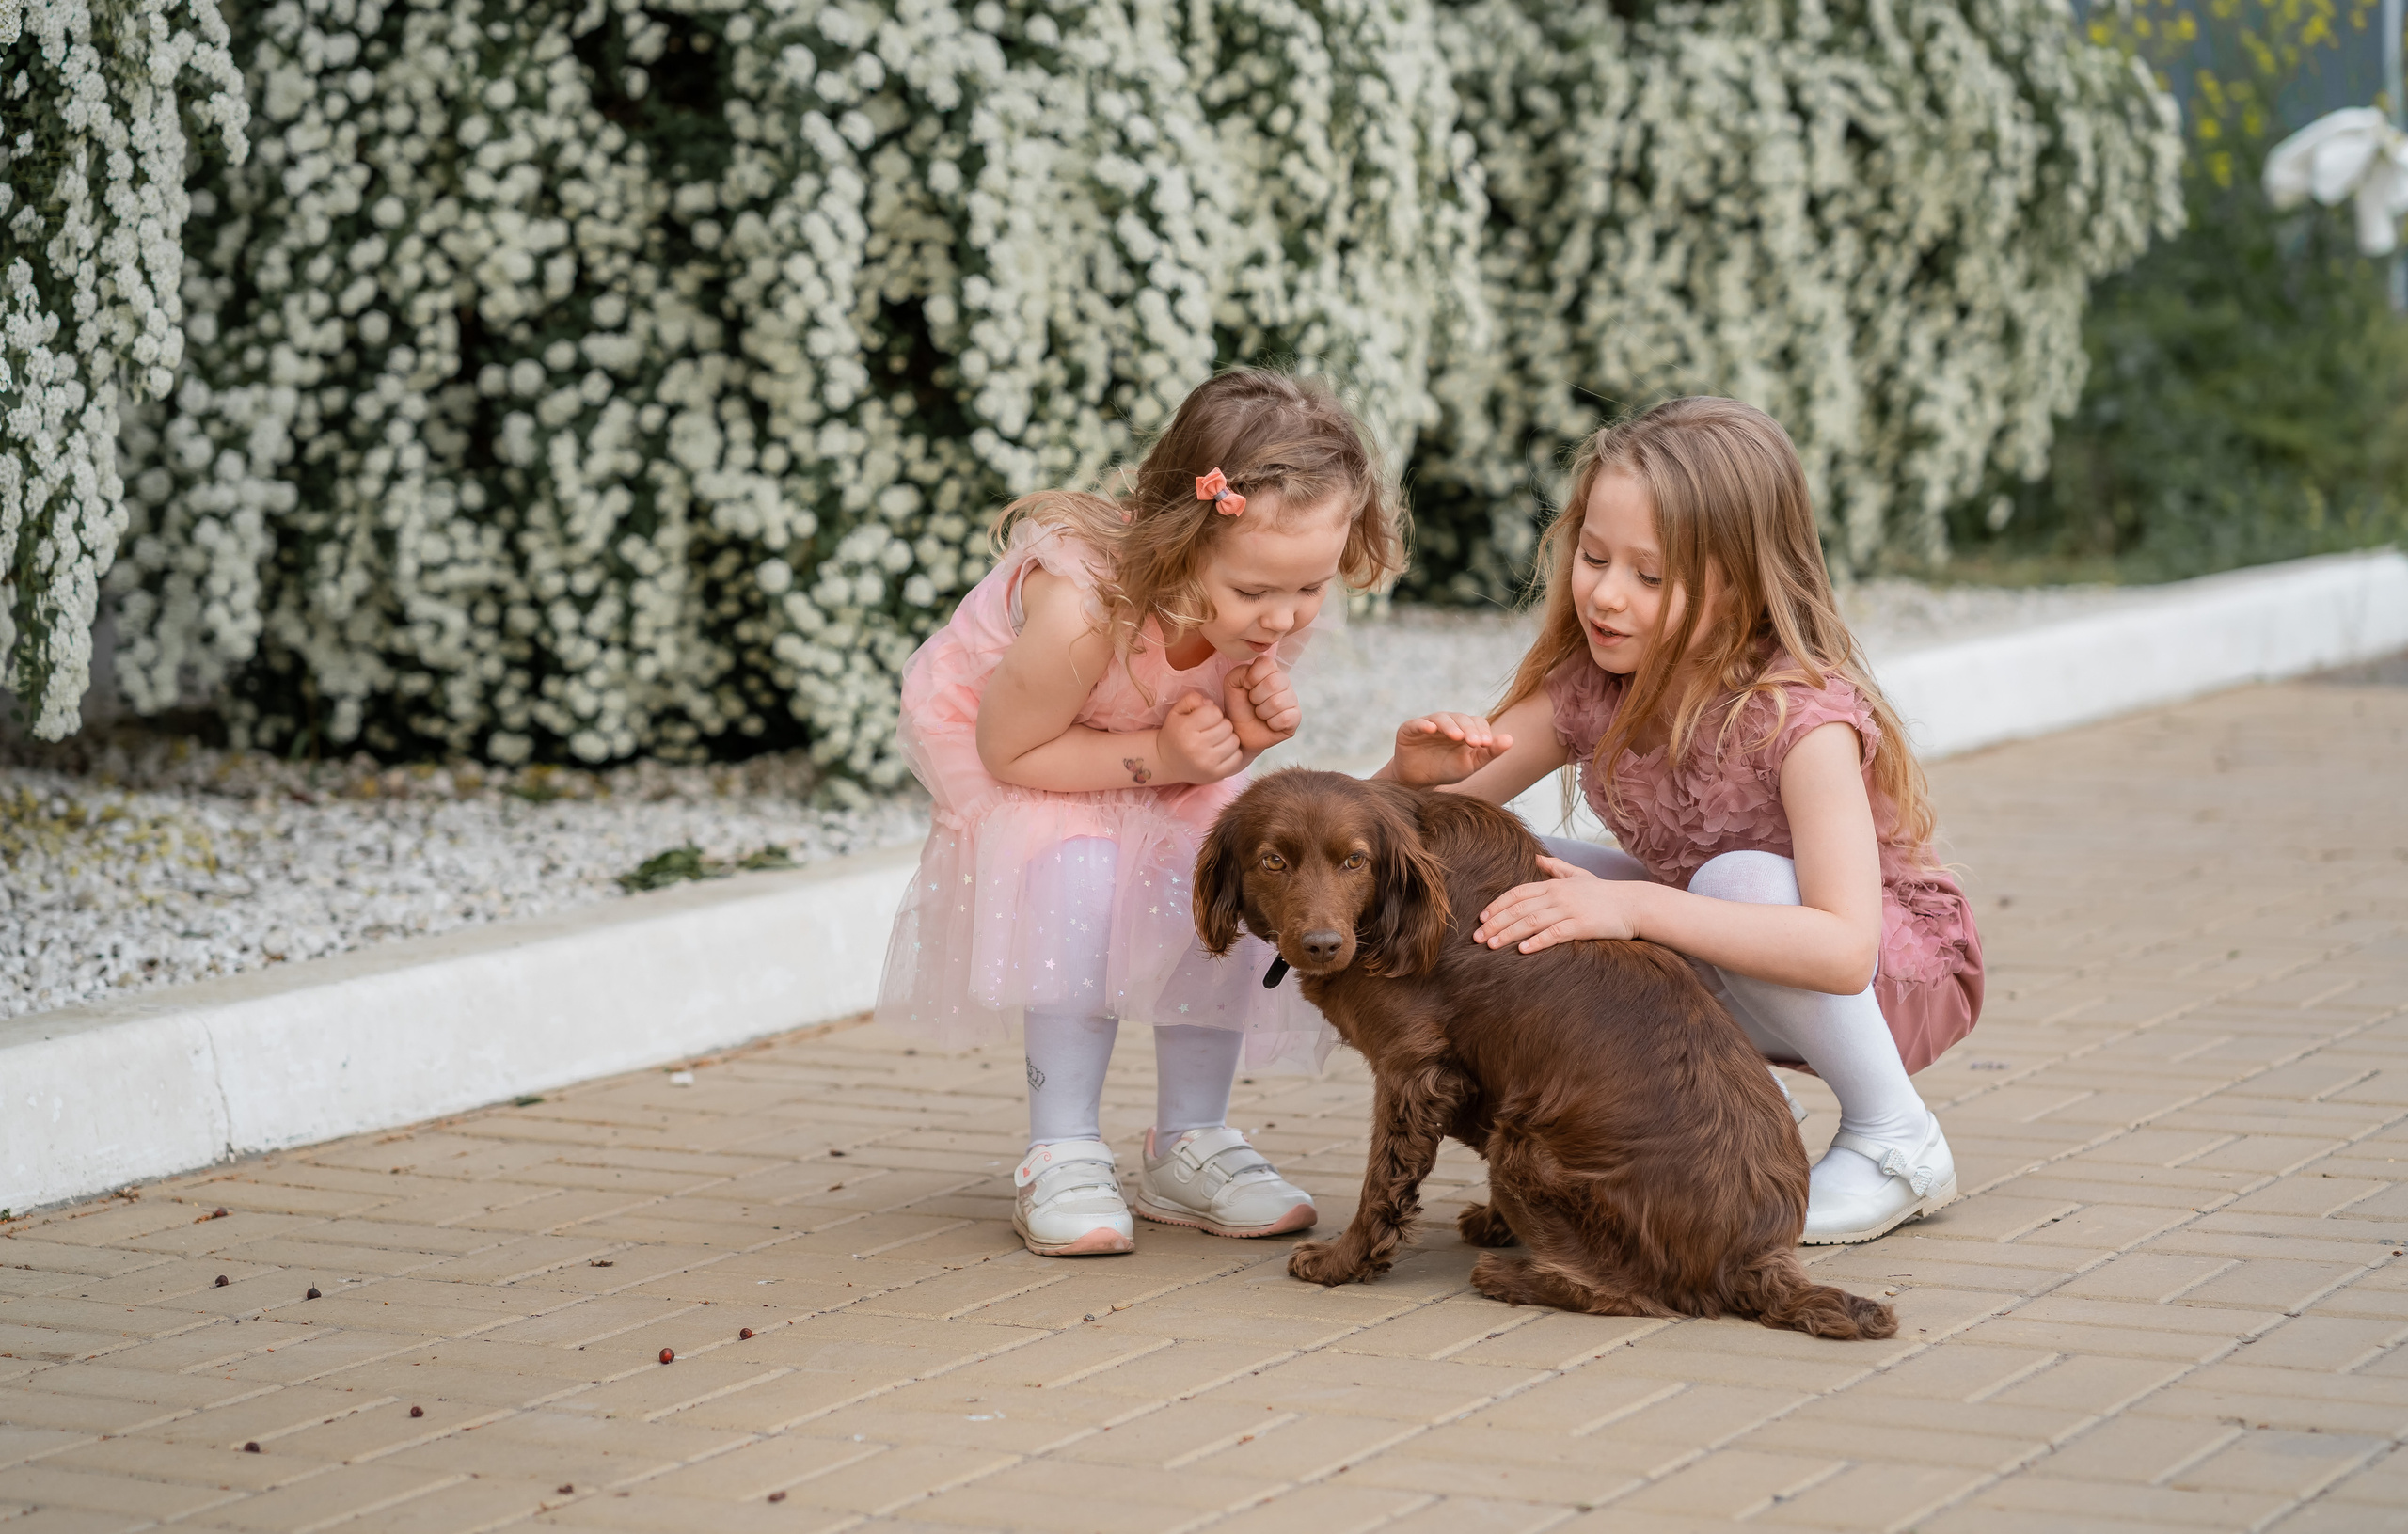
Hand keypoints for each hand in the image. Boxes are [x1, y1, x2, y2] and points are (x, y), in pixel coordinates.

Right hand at [1159, 692, 1243, 783]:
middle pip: (1227, 726)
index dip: (1212, 713)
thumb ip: (1192, 699)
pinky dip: (1232, 753)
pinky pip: (1237, 757)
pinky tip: (1221, 752)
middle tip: (1212, 730)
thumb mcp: (1177, 711)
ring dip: (1228, 738)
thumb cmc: (1175, 733)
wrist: (1166, 762)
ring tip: (1217, 741)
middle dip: (1222, 725)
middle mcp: (1196, 747)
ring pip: (1234, 741)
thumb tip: (1211, 704)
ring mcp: (1207, 763)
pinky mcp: (1215, 775)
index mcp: (1185, 729)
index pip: (1215, 712)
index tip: (1205, 719)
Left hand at [1225, 654, 1300, 753]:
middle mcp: (1284, 682)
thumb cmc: (1239, 706)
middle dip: (1256, 697)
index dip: (1252, 677)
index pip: (1267, 663)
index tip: (1247, 686)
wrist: (1241, 731)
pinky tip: (1270, 723)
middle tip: (1253, 702)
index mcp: (1270, 670)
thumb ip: (1239, 672)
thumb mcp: (1232, 684)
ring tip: (1260, 713)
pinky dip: (1272, 723)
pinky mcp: (1296, 718)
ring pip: (1278, 702)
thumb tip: (1252, 675)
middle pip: (1273, 683)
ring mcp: (1292, 699)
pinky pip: (1285, 718)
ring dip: (1262, 712)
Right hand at [1392, 711, 1513, 786]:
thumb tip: (1510, 739)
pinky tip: (1431, 729)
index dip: (1482, 731)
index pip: (1476, 722)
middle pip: (1461, 718)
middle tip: (1475, 743)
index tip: (1486, 744)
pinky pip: (1417, 723)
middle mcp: (1447, 722)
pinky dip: (1424, 724)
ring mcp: (1428, 724)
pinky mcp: (1409, 729)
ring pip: (1441, 718)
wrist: (1418, 782)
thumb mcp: (1471, 764)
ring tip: (1457, 737)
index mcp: (1464, 728)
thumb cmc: (1446, 770)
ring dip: (1451, 726)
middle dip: (1469, 729)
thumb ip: (1490, 753)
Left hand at [1472, 855, 1646, 952]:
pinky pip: (1555, 934)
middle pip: (1519, 909)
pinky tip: (1523, 950)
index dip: (1498, 905)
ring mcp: (1570, 909)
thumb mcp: (1579, 876)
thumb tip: (1537, 856)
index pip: (1518, 893)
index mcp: (1554, 885)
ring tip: (1492, 946)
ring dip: (1509, 934)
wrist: (1634, 904)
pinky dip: (1537, 941)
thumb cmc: (1605, 894)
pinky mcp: (1582, 925)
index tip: (1482, 918)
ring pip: (1532, 921)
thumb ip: (1557, 868)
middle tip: (1477, 938)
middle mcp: (1558, 895)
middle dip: (1496, 923)